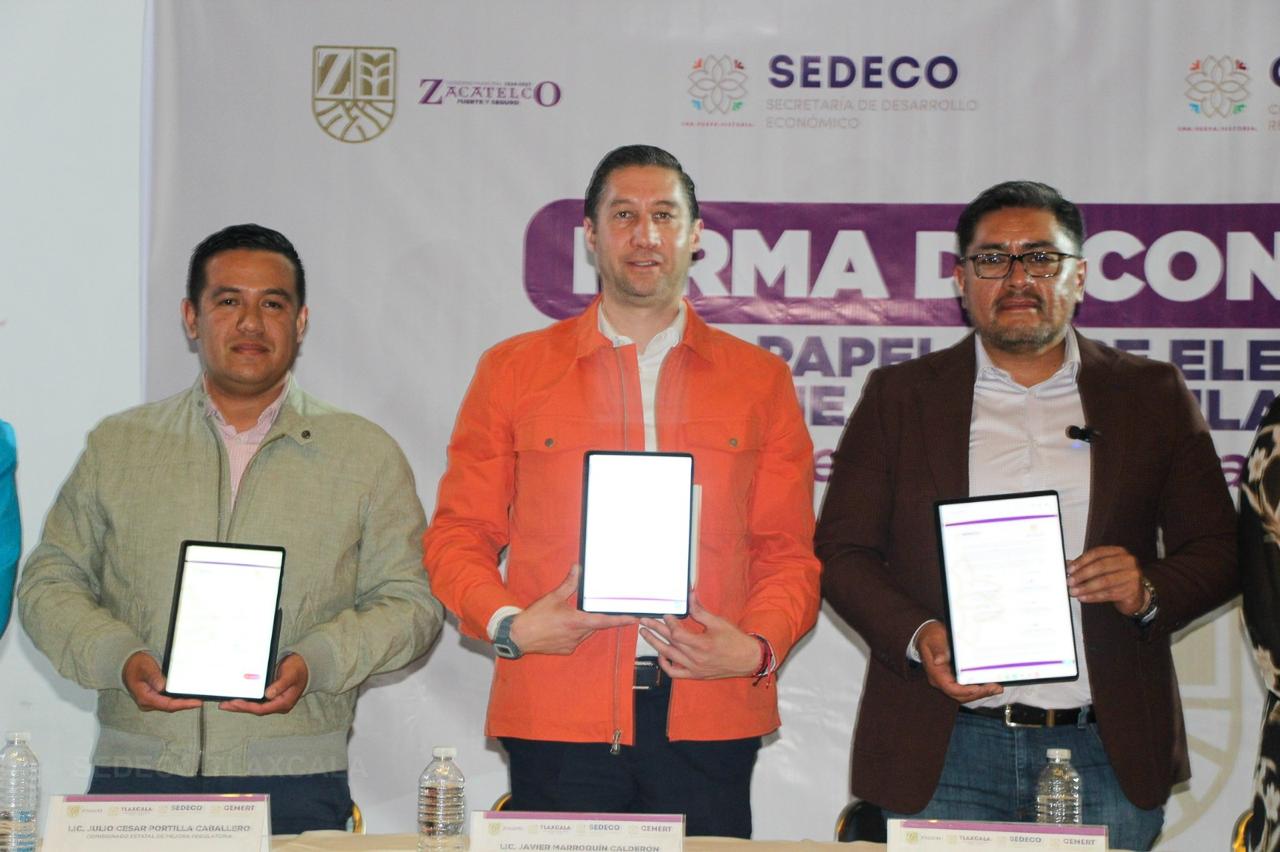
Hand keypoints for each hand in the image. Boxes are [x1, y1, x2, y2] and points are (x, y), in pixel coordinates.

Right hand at [122, 651, 201, 711]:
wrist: (127, 665)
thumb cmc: (135, 665)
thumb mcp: (145, 667)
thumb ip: (154, 676)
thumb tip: (162, 686)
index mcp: (145, 697)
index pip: (167, 704)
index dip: (183, 704)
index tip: (196, 702)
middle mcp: (148, 702)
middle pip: (170, 707)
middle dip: (185, 704)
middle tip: (200, 701)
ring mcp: (151, 700)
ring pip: (170, 704)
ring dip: (183, 702)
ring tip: (196, 699)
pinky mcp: (154, 697)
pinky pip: (168, 700)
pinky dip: (178, 699)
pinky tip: (186, 695)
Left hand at [220, 653, 307, 714]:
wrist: (305, 666)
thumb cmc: (298, 670)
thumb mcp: (290, 675)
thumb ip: (280, 685)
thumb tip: (269, 694)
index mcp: (284, 703)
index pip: (263, 708)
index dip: (248, 707)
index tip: (235, 702)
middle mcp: (278, 705)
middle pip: (256, 710)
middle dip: (240, 708)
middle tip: (224, 704)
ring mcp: (274, 702)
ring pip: (255, 707)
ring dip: (241, 706)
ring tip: (226, 703)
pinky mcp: (271, 697)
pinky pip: (256, 701)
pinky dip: (246, 700)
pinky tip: (237, 698)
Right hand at [509, 565, 636, 654]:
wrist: (518, 636)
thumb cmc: (535, 617)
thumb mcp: (553, 597)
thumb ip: (569, 584)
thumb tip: (578, 569)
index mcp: (576, 621)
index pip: (605, 621)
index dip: (621, 620)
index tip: (634, 619)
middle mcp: (577, 635)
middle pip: (595, 626)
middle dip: (597, 618)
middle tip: (592, 609)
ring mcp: (572, 644)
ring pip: (586, 633)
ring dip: (585, 625)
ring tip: (571, 616)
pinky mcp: (566, 650)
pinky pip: (577, 640)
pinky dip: (575, 632)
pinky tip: (563, 626)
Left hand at [638, 596, 761, 679]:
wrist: (747, 660)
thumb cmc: (735, 641)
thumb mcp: (718, 622)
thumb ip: (700, 611)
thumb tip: (690, 596)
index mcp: (702, 644)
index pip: (677, 633)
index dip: (669, 622)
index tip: (666, 614)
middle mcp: (696, 659)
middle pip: (669, 643)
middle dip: (655, 630)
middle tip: (644, 621)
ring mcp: (694, 668)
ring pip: (668, 657)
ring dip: (655, 644)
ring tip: (646, 634)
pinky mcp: (695, 675)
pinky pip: (674, 673)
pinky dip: (665, 664)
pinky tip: (661, 655)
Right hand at [915, 621, 1002, 702]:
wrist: (927, 635)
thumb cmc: (931, 637)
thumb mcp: (934, 639)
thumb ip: (938, 650)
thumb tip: (939, 661)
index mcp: (935, 673)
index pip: (950, 688)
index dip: (965, 691)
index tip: (978, 688)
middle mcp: (941, 680)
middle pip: (960, 695)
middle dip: (978, 694)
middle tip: (995, 688)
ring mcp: (948, 680)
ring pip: (965, 694)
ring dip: (981, 693)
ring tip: (996, 688)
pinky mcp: (955, 678)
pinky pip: (967, 688)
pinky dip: (979, 688)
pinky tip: (989, 685)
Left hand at [1067, 545, 1145, 615]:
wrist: (1136, 595)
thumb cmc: (1118, 579)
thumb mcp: (1104, 569)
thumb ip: (1087, 565)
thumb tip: (1067, 565)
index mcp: (1119, 552)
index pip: (1097, 553)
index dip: (1081, 561)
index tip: (1070, 569)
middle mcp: (1128, 562)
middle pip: (1101, 566)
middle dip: (1082, 574)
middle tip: (1070, 581)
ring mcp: (1132, 576)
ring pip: (1105, 581)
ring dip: (1086, 587)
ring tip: (1074, 591)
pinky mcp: (1131, 591)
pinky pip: (1108, 594)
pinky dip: (1093, 596)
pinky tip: (1084, 597)